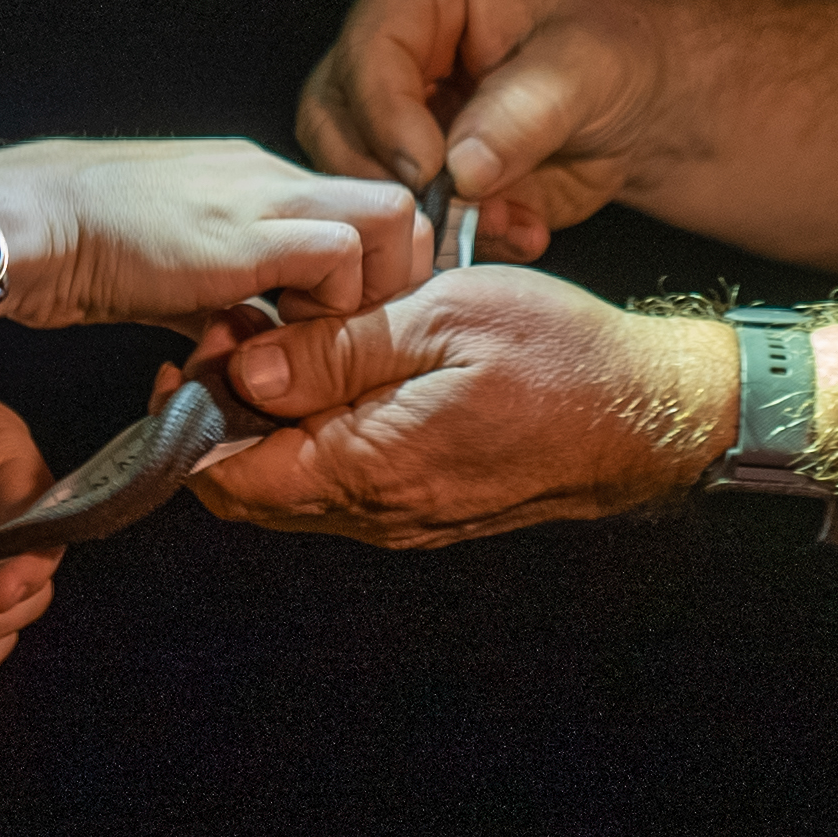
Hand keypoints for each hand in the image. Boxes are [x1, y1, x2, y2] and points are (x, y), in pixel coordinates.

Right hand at [0, 137, 424, 330]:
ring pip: (389, 218)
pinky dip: (329, 308)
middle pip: (394, 209)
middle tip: (346, 335)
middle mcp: (269, 175)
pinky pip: (340, 257)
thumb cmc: (77, 246)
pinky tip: (281, 340)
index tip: (340, 325)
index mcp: (252, 178)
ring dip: (368, 292)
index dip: (368, 274)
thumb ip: (224, 300)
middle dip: (390, 281)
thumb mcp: (172, 274)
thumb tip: (253, 342)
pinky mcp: (248, 232)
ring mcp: (264, 196)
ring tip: (314, 339)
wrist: (25, 223)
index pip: (357, 212)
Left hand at [185, 267, 733, 546]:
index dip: (193, 414)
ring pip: (291, 491)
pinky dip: (312, 439)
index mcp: (371, 466)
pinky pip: (338, 489)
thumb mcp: (442, 318)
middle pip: (249, 493)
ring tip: (278, 341)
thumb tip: (246, 372)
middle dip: (219, 419)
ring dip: (266, 427)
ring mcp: (401, 518)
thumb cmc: (556, 354)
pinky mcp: (423, 509)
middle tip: (231, 333)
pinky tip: (330, 376)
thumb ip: (338, 348)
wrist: (644, 413)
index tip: (199, 343)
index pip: (232, 478)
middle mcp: (377, 512)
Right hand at [294, 0, 671, 260]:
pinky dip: (448, 239)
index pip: (368, 50)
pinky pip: (390, 215)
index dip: (387, 117)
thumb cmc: (613, 54)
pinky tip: (514, 229)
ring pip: (345, 175)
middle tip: (451, 215)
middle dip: (390, 180)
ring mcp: (387, 105)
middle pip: (332, 116)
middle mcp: (387, 39)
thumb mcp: (587, 70)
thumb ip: (524, 114)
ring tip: (503, 219)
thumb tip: (460, 169)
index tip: (431, 172)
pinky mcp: (402, 164)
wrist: (636, 104)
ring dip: (420, 219)